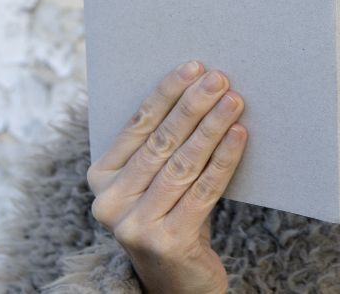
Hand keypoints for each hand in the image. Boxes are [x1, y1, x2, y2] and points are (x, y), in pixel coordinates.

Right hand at [87, 60, 247, 293]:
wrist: (178, 281)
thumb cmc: (172, 216)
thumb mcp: (156, 181)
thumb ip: (163, 146)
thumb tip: (200, 87)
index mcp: (100, 178)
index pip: (137, 125)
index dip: (167, 93)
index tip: (194, 67)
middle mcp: (109, 202)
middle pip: (160, 142)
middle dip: (193, 105)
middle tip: (220, 78)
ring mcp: (135, 225)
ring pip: (182, 164)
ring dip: (211, 128)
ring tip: (234, 101)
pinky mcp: (166, 241)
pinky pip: (202, 191)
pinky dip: (223, 160)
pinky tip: (239, 136)